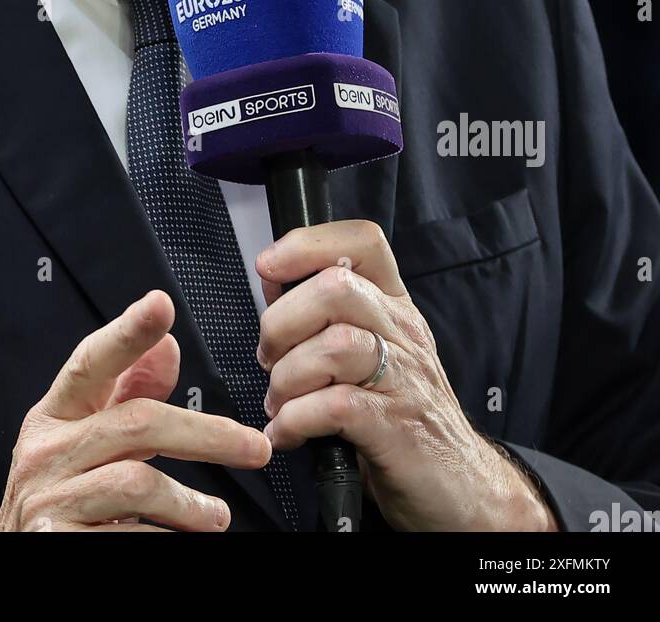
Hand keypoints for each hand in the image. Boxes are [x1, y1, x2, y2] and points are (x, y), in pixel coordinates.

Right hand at [0, 289, 270, 531]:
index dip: (127, 332)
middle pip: (138, 423)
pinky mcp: (53, 541)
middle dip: (207, 435)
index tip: (161, 304)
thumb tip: (168, 346)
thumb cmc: (66, 500)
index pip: (91, 363)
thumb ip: (127, 397)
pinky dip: (166, 538)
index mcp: (52, 416)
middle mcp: (42, 452)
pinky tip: (176, 540)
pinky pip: (131, 535)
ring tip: (217, 517)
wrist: (21, 560)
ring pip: (138, 482)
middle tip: (256, 449)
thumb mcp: (89, 443)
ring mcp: (44, 500)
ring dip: (191, 503)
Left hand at [255, 222, 557, 531]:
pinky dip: (295, 420)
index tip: (269, 266)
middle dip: (282, 322)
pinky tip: (287, 433)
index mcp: (394, 308)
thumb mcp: (371, 355)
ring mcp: (405, 379)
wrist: (461, 489)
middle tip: (270, 358)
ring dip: (287, 378)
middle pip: (336, 288)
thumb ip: (325, 318)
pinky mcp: (397, 427)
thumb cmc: (402, 417)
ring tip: (281, 403)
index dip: (307, 244)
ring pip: (334, 345)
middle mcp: (403, 333)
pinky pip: (334, 406)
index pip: (363, 242)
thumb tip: (273, 282)